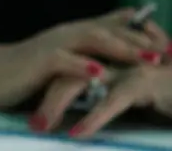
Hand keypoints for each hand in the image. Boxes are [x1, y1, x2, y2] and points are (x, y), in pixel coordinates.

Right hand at [0, 9, 167, 110]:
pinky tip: (100, 73)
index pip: (114, 26)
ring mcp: (52, 45)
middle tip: (170, 51)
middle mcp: (67, 34)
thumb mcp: (65, 59)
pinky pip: (62, 61)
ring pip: (91, 40)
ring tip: (147, 59)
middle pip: (110, 30)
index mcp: (74, 33)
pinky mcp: (37, 61)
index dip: (144, 33)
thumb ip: (88, 51)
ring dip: (121, 48)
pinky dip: (82, 66)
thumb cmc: (27, 70)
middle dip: (142, 40)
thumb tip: (115, 48)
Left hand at [36, 62, 171, 138]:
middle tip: (33, 124)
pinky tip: (78, 133)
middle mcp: (111, 59)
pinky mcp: (142, 82)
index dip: (46, 88)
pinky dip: (93, 118)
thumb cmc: (166, 91)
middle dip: (46, 100)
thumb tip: (85, 102)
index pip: (66, 70)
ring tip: (41, 127)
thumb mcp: (132, 91)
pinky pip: (111, 101)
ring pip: (80, 85)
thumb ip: (108, 93)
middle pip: (66, 75)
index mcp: (105, 58)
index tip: (32, 113)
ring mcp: (125, 67)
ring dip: (57, 107)